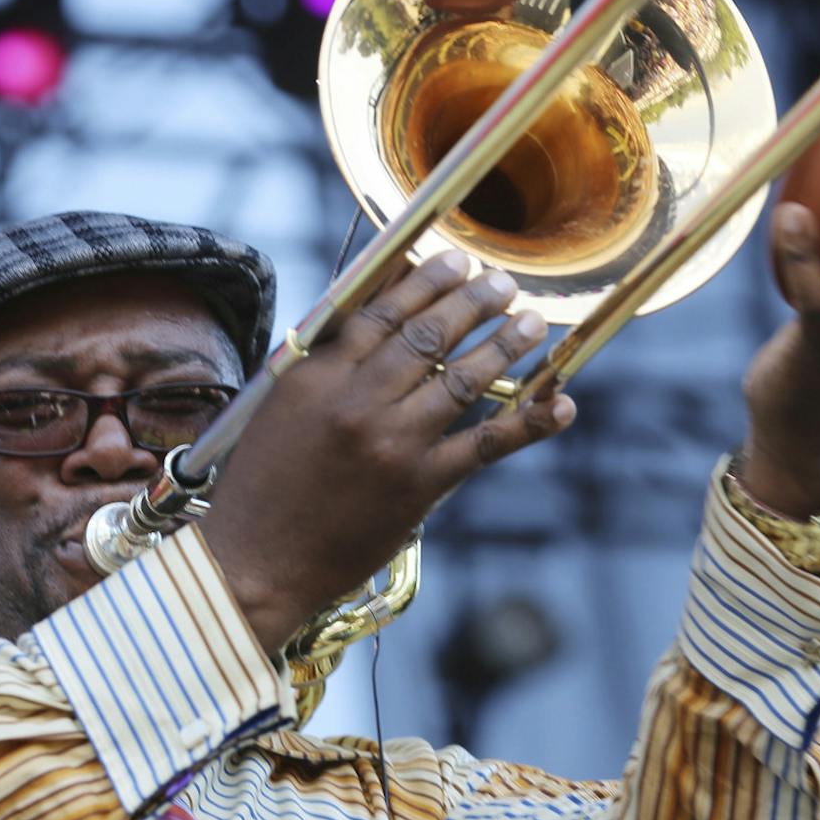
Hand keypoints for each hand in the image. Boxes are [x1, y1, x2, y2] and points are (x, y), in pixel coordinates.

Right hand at [200, 252, 576, 654]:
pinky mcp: (419, 486)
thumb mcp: (282, 406)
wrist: (257, 560)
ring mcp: (392, 443)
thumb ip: (328, 359)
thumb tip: (377, 308)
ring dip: (505, 346)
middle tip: (503, 284)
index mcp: (317, 376)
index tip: (457, 260)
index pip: (382, 311)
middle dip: (473, 302)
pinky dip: (529, 423)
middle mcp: (356, 402)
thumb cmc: (263, 484)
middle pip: (428, 336)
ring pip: (462, 380)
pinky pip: (485, 444)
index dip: (427, 281)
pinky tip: (561, 404)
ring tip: (531, 323)